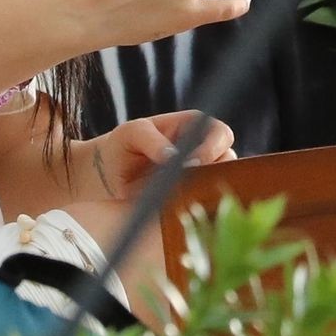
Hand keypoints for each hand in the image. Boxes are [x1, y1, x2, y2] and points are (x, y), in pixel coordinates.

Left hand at [87, 110, 236, 199]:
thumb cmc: (121, 145)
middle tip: (188, 182)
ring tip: (180, 196)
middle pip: (228, 160)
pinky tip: (178, 209)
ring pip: (220, 185)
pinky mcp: (191, 199)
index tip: (193, 163)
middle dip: (213, 172)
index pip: (220, 133)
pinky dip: (197, 207)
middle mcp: (203, 151)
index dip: (213, 147)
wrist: (107, 175)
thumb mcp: (131, 134)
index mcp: (194, 127)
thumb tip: (173, 156)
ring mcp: (200, 176)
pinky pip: (206, 205)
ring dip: (205, 191)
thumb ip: (151, 140)